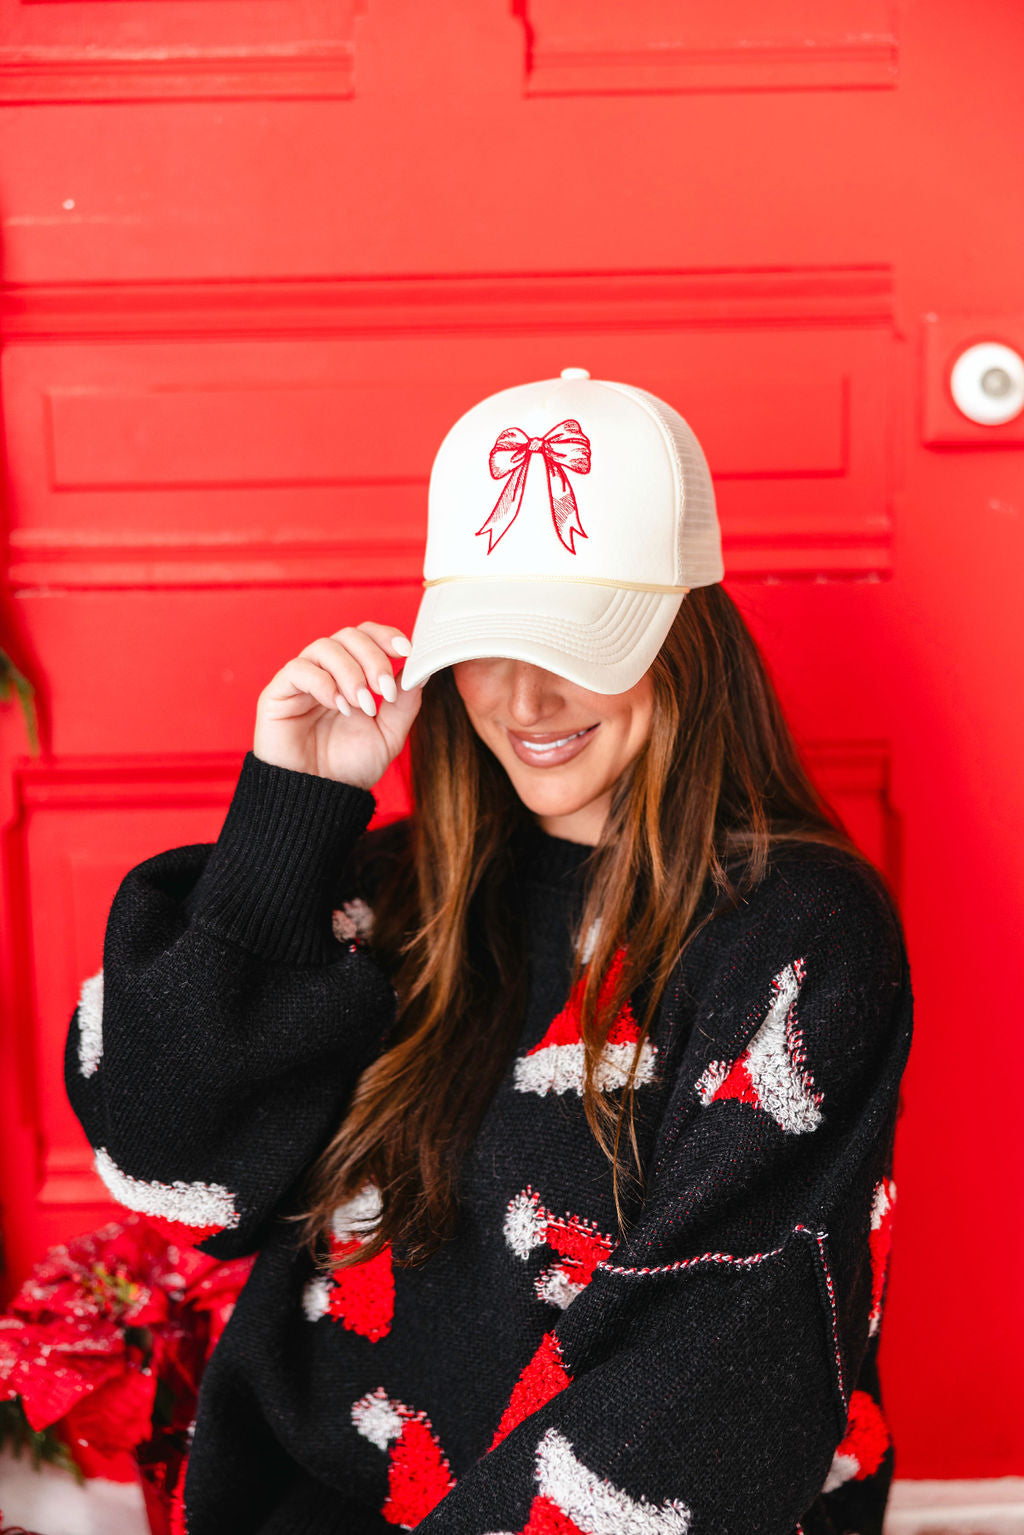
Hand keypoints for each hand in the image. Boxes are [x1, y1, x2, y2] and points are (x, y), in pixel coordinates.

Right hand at [253, 623, 421, 790]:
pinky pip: (298, 669)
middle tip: (382, 689)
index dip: (386, 635)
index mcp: (353, 674)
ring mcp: (302, 680)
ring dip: (350, 672)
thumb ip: (405, 702)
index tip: (406, 650)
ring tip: (360, 705)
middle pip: (348, 635)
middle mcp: (327, 671)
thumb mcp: (389, 735)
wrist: (319, 799)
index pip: (367, 635)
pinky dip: (323, 682)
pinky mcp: (278, 693)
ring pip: (324, 647)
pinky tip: (338, 706)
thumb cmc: (350, 766)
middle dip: (372, 658)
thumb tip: (422, 669)